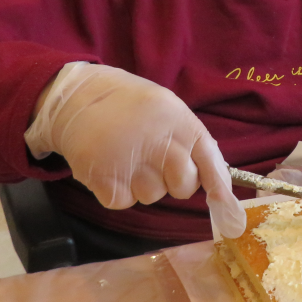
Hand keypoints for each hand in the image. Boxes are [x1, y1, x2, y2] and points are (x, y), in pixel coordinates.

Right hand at [25, 63, 244, 237]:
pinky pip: (125, 202)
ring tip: (126, 157)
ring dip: (143, 185)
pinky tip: (111, 168)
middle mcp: (160, 144)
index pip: (210, 159)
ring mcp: (133, 164)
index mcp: (179, 122)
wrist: (75, 97)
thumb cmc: (127, 103)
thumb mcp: (167, 106)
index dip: (219, 184)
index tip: (225, 204)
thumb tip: (215, 175)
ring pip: (153, 196)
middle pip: (184, 186)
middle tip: (154, 162)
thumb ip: (189, 138)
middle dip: (174, 182)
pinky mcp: (106, 182)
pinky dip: (118, 192)